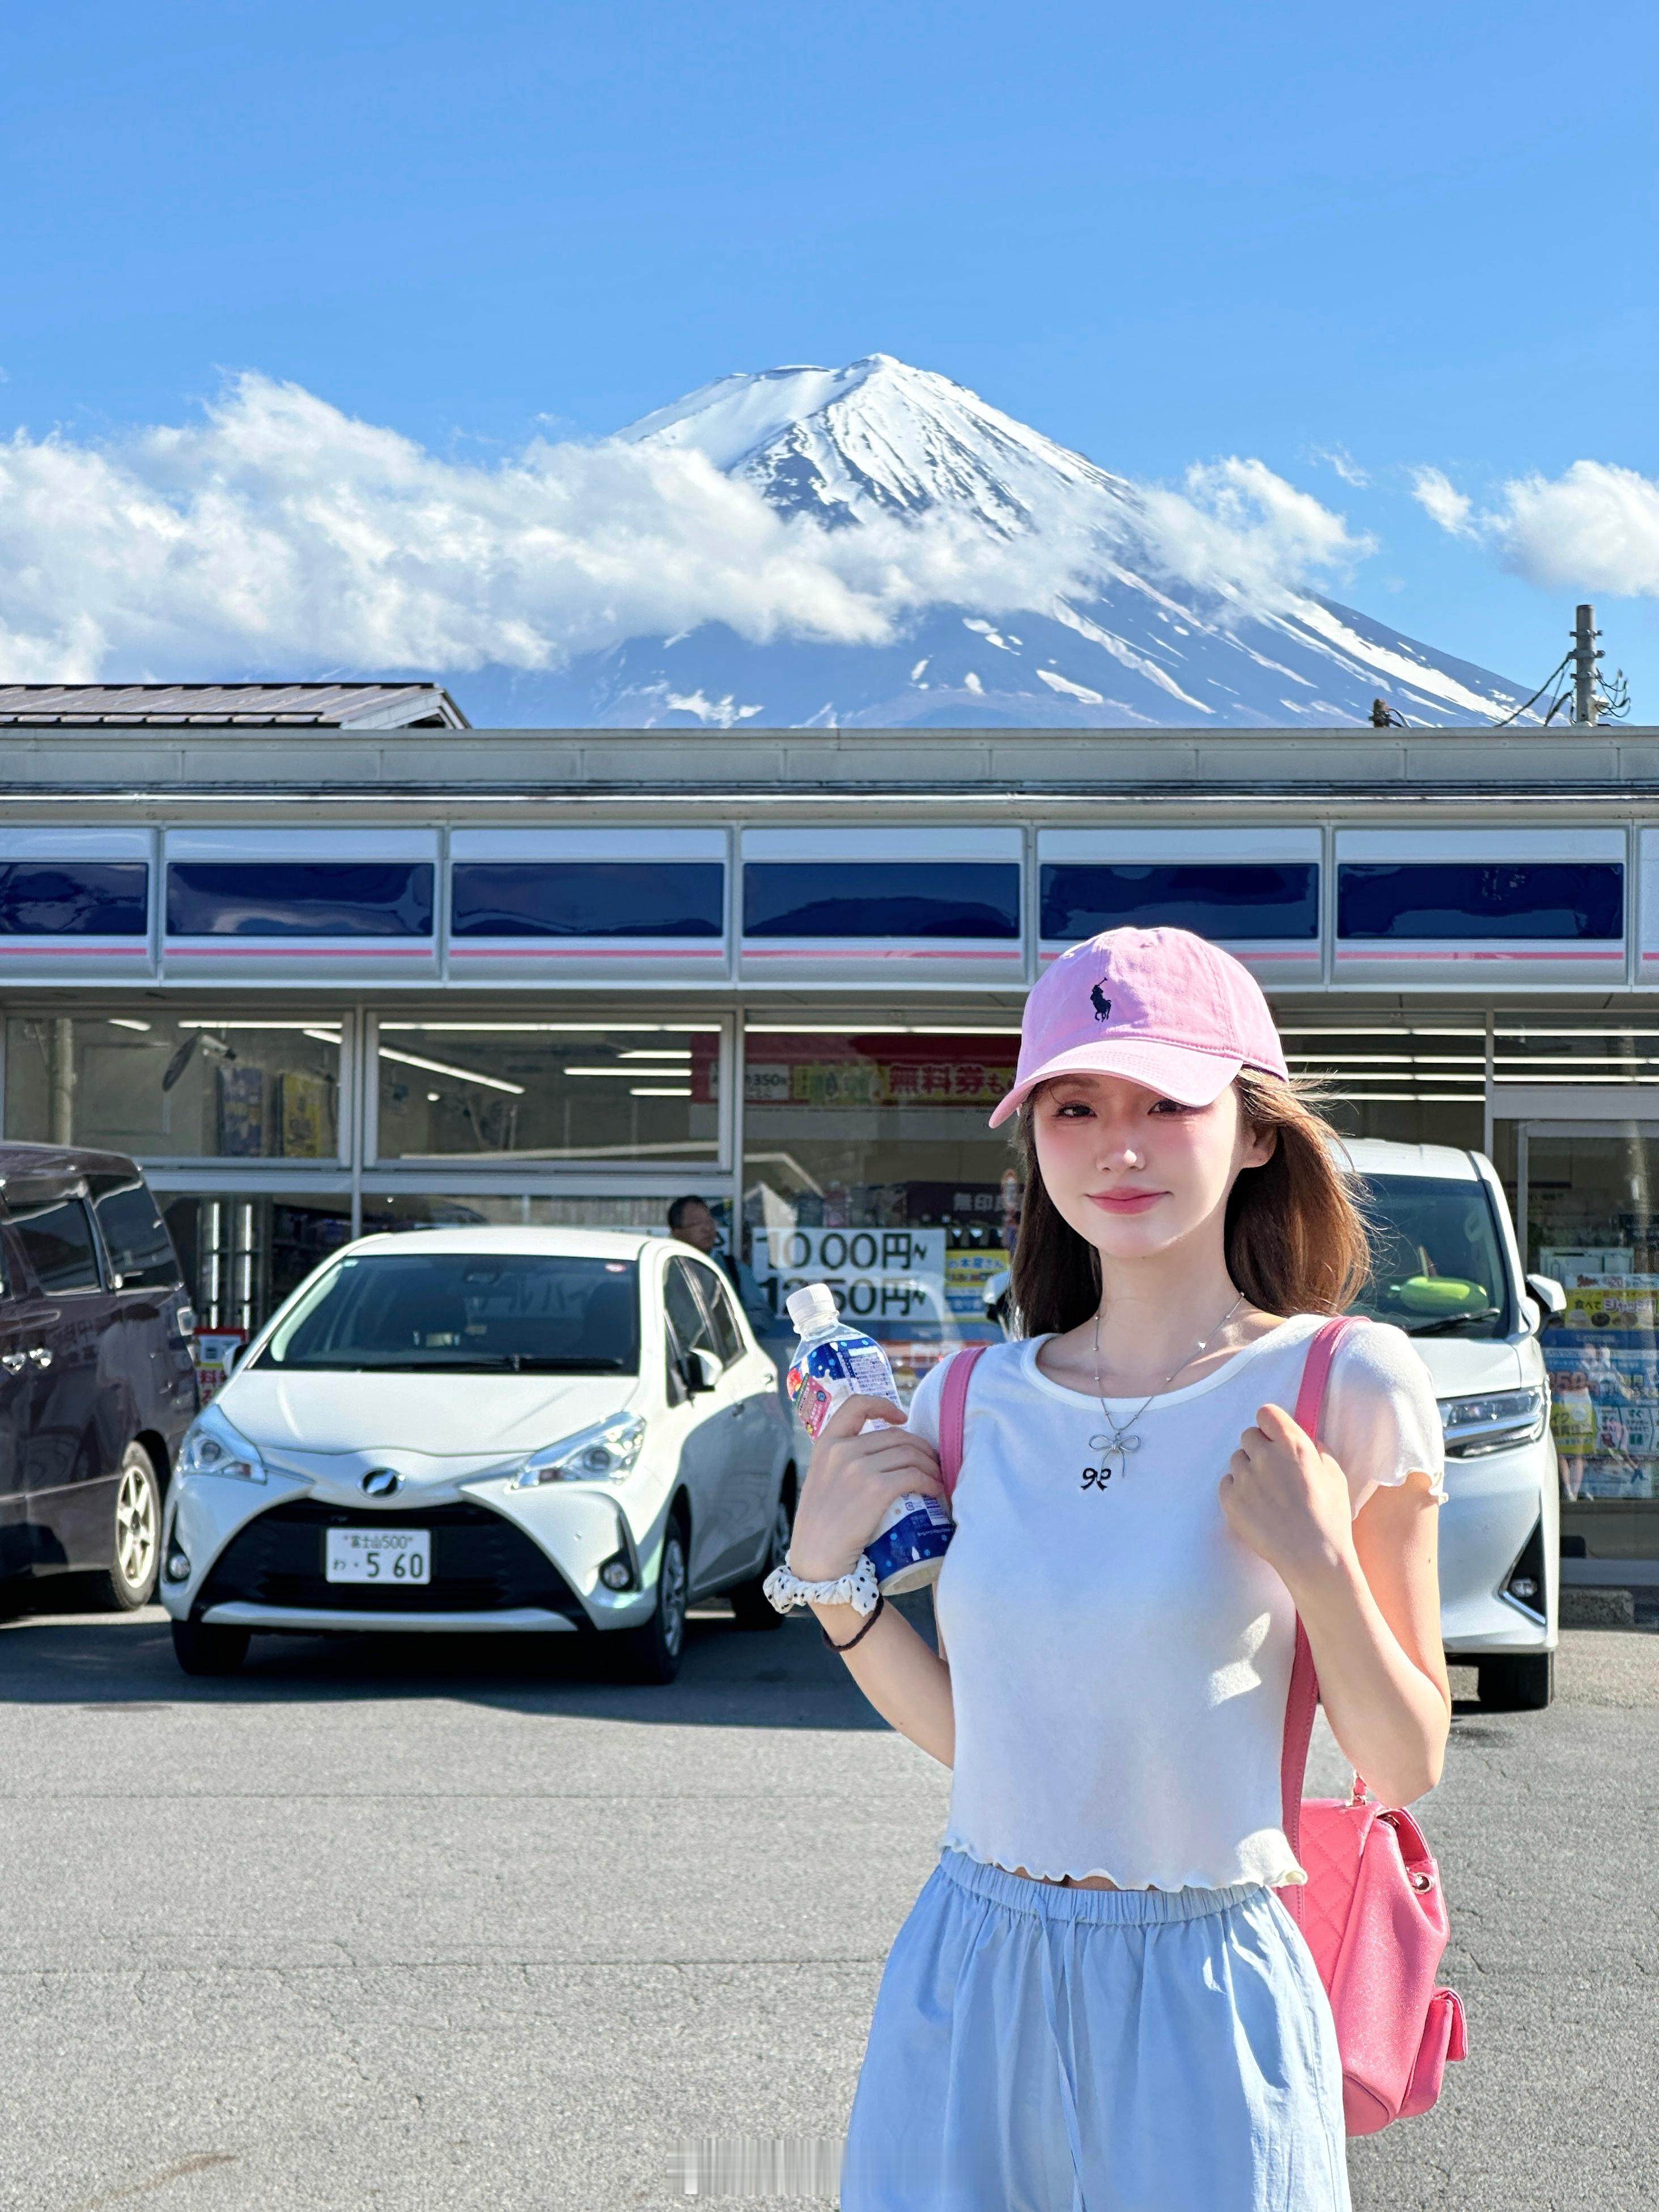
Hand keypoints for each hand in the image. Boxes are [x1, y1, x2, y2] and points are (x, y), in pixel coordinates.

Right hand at [788, 1394, 946, 1581]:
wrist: (817, 1561)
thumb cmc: (820, 1527)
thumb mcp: (821, 1481)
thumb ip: (841, 1462)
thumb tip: (878, 1454)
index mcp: (826, 1444)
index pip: (856, 1405)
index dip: (883, 1405)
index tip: (901, 1417)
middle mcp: (842, 1450)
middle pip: (896, 1435)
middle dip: (920, 1446)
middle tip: (932, 1461)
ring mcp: (859, 1468)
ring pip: (910, 1453)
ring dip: (930, 1464)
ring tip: (937, 1477)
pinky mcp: (876, 1489)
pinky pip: (915, 1475)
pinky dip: (931, 1481)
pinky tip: (935, 1490)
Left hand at [1218, 1401, 1355, 1597]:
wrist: (1313, 1558)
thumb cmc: (1330, 1518)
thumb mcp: (1335, 1476)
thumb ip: (1318, 1451)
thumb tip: (1308, 1440)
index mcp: (1292, 1445)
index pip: (1266, 1413)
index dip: (1270, 1425)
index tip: (1275, 1437)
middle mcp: (1264, 1456)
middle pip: (1249, 1436)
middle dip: (1260, 1448)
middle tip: (1273, 1470)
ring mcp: (1244, 1477)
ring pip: (1237, 1460)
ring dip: (1248, 1470)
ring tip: (1266, 1494)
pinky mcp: (1230, 1499)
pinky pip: (1227, 1483)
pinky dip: (1237, 1490)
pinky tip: (1255, 1507)